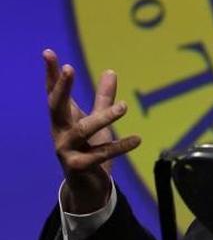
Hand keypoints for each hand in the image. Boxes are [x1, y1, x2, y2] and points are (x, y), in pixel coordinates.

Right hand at [45, 49, 140, 213]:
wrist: (86, 187)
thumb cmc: (89, 148)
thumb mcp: (96, 120)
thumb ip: (103, 98)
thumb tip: (111, 71)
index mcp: (62, 119)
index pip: (53, 93)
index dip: (50, 73)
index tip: (47, 52)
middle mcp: (59, 132)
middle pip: (56, 106)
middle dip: (62, 88)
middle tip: (69, 69)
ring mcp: (66, 150)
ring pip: (82, 130)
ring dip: (104, 118)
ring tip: (124, 106)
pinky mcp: (78, 167)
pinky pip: (100, 155)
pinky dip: (119, 147)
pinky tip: (137, 139)